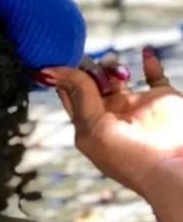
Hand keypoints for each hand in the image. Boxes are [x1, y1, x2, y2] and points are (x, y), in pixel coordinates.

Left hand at [40, 48, 182, 195]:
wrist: (171, 167)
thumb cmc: (126, 155)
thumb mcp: (91, 126)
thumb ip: (78, 95)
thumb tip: (50, 71)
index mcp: (89, 124)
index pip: (70, 94)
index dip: (64, 76)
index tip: (61, 57)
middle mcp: (110, 114)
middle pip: (90, 81)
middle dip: (89, 68)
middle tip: (94, 66)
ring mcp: (135, 106)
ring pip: (116, 75)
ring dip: (112, 65)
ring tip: (118, 72)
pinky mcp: (161, 99)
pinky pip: (154, 75)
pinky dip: (149, 62)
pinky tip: (145, 54)